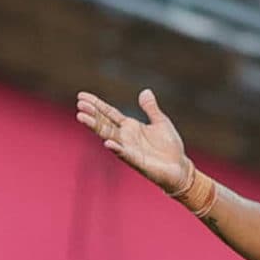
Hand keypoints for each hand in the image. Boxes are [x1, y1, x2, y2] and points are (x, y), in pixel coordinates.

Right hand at [78, 88, 195, 192]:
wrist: (179, 167)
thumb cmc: (169, 146)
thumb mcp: (161, 122)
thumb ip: (151, 108)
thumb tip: (145, 91)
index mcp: (130, 126)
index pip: (109, 113)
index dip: (96, 104)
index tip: (81, 96)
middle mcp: (125, 137)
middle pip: (104, 123)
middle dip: (92, 113)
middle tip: (79, 104)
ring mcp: (128, 148)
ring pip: (108, 136)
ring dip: (96, 127)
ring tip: (82, 117)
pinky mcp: (136, 161)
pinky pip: (124, 153)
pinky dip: (116, 148)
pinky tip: (107, 142)